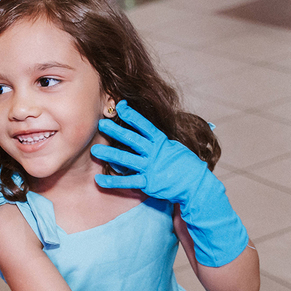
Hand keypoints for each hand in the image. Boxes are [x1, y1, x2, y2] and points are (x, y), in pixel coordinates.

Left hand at [91, 100, 208, 204]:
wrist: (196, 184)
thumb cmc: (184, 164)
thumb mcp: (174, 147)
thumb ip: (158, 141)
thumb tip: (145, 132)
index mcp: (161, 142)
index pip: (145, 126)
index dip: (133, 116)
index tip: (120, 106)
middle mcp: (155, 153)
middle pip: (133, 140)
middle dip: (116, 131)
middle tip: (101, 124)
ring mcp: (151, 168)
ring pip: (127, 159)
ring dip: (110, 154)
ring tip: (95, 151)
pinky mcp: (148, 183)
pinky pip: (127, 182)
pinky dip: (112, 182)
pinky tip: (99, 180)